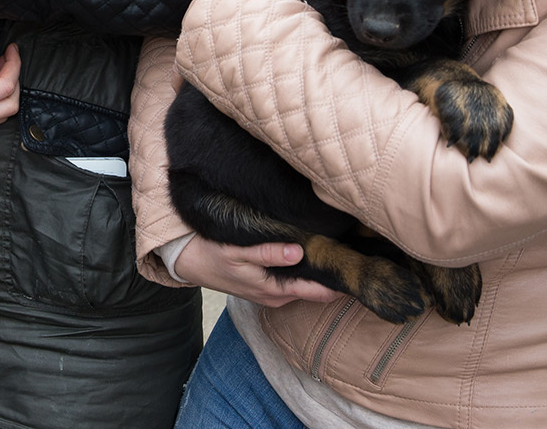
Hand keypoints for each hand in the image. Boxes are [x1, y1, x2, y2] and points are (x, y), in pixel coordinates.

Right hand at [174, 237, 344, 307]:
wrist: (186, 262)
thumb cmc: (211, 254)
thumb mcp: (237, 251)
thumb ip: (268, 252)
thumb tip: (298, 251)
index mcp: (273, 290)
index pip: (317, 291)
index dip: (338, 281)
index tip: (360, 268)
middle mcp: (276, 295)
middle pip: (314, 289)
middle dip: (333, 275)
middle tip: (359, 254)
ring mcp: (271, 292)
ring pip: (305, 285)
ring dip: (319, 272)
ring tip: (342, 251)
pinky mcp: (265, 285)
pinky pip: (293, 281)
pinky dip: (305, 270)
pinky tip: (312, 254)